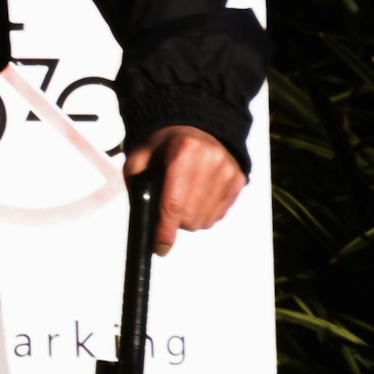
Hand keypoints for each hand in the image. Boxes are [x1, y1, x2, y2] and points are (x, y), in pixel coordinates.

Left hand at [124, 123, 245, 248]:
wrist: (195, 125)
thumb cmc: (164, 144)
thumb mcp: (139, 157)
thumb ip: (136, 185)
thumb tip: (144, 221)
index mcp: (184, 150)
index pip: (173, 203)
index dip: (164, 230)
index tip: (160, 247)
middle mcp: (211, 160)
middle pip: (189, 217)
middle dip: (174, 219)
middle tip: (167, 203)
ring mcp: (228, 171)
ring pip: (203, 220)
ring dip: (189, 217)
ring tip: (183, 196)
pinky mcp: (238, 180)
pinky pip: (217, 215)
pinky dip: (203, 212)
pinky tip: (197, 194)